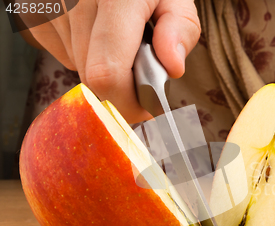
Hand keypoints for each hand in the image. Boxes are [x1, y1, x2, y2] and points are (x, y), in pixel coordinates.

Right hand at [25, 0, 200, 122]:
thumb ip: (180, 29)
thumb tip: (172, 68)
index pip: (108, 74)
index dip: (128, 102)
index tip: (148, 105)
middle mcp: (74, 1)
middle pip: (93, 79)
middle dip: (123, 86)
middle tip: (140, 64)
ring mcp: (48, 7)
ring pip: (79, 69)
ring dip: (103, 66)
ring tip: (118, 37)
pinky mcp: (33, 13)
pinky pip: (63, 55)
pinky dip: (84, 53)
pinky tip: (96, 30)